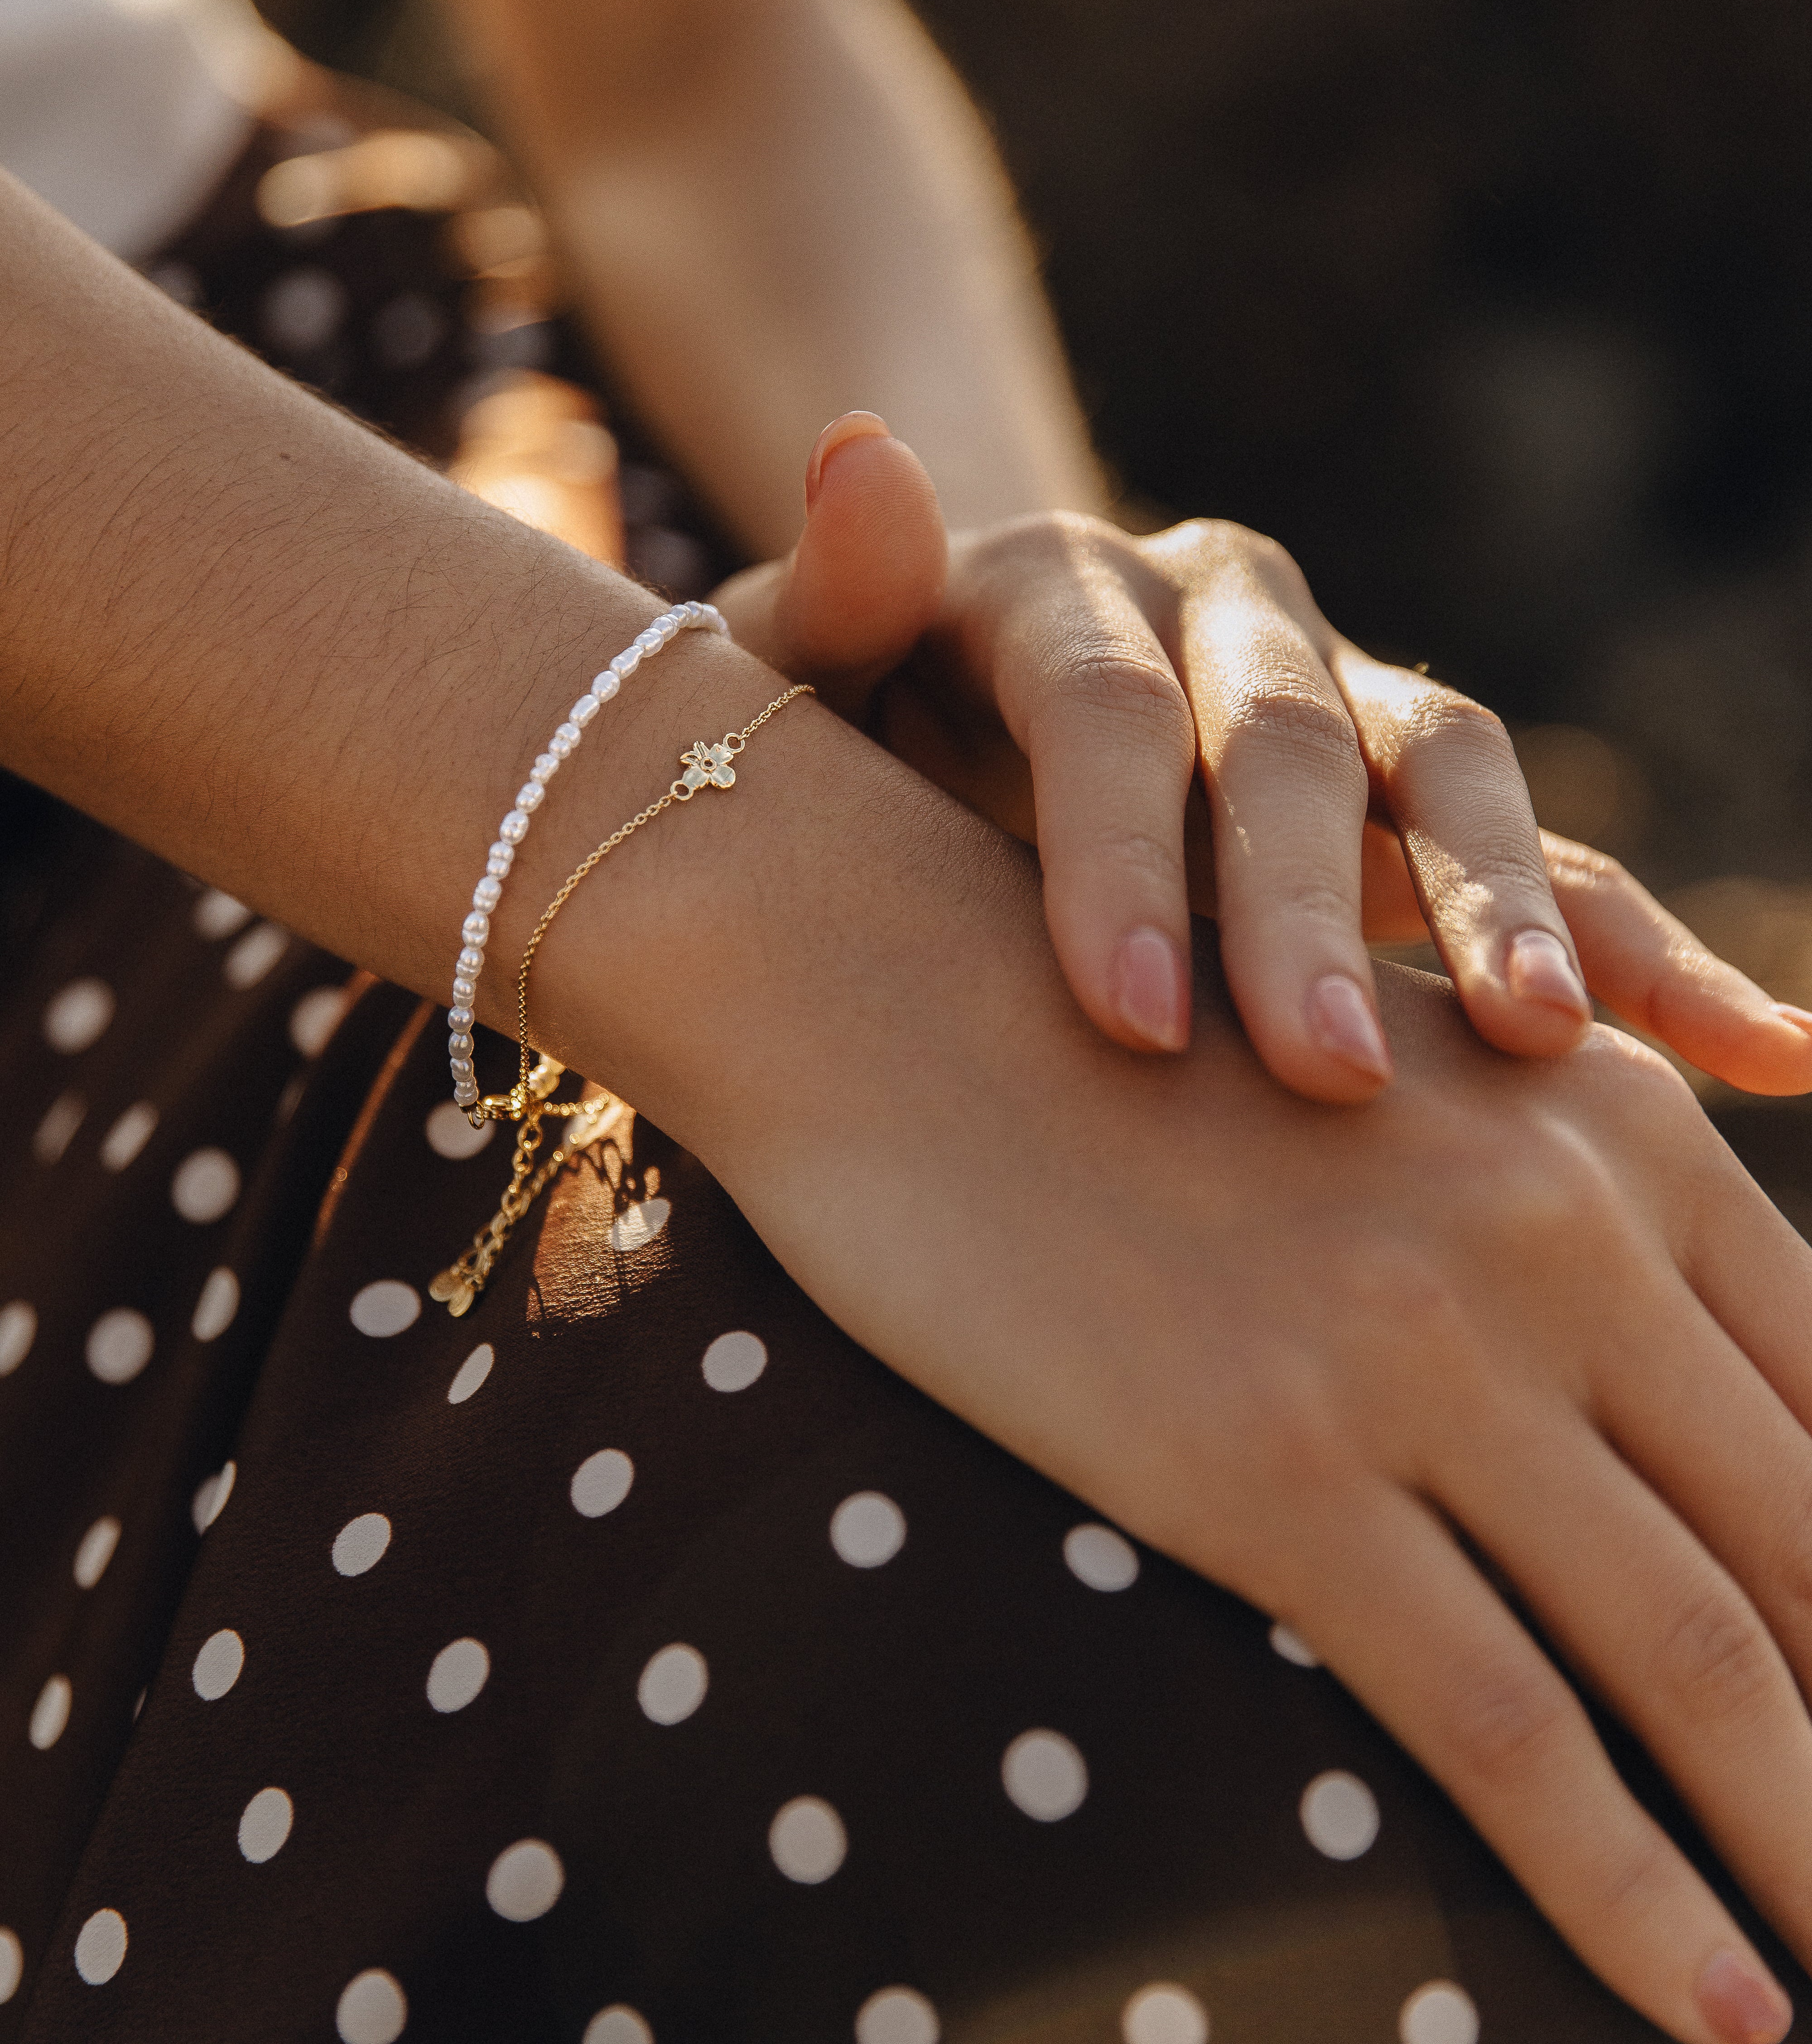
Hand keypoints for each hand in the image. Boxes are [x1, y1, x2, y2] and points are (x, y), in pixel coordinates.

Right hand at [609, 761, 1808, 2043]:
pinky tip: (1716, 2011)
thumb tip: (1700, 1396)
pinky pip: (1505, 1727)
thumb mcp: (1408, 1072)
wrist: (900, 998)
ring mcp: (1420, 1351)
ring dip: (1809, 1848)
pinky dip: (1635, 1899)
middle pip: (1811, 1546)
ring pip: (1701, 1657)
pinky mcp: (1273, 1468)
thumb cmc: (1147, 1051)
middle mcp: (1558, 1225)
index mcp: (1614, 1124)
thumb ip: (1577, 1195)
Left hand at [714, 413, 1811, 1104]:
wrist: (923, 732)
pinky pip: (1547, 859)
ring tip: (1560, 1048)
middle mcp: (1216, 616)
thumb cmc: (832, 737)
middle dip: (1307, 911)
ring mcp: (1331, 695)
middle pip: (1284, 740)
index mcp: (1060, 582)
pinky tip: (1766, 1052)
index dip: (1116, 851)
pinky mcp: (1409, 801)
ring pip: (1445, 773)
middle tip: (1326, 1076)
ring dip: (1511, 906)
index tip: (1123, 1022)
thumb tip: (858, 443)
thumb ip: (825, 593)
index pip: (1103, 705)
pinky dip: (1644, 945)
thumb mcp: (783, 678)